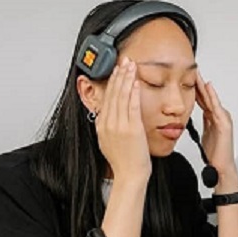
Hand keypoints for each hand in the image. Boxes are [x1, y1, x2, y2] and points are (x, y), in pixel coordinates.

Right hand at [95, 57, 150, 181]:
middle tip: (123, 61)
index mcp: (101, 126)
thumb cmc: (123, 162)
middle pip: (112, 94)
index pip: (106, 98)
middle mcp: (109, 124)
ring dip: (126, 78)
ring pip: (122, 96)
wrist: (129, 175)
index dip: (111, 82)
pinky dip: (133, 92)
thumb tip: (108, 116)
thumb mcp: (108, 142)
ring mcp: (120, 126)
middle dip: (118, 75)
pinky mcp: (132, 128)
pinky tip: (136, 81)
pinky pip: (132, 105)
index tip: (116, 70)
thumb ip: (108, 127)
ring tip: (130, 66)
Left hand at [195, 73, 237, 186]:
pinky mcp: (224, 124)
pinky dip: (212, 97)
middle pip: (207, 96)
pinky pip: (217, 107)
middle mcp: (219, 115)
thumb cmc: (214, 153)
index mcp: (212, 117)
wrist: (221, 167)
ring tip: (198, 74)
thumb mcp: (203, 134)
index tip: (186, 76)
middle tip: (192, 69)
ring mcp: (223, 119)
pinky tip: (208, 89)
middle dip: (199, 83)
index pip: (202, 98)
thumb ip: (200, 123)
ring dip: (205, 86)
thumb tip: (189, 117)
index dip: (195, 87)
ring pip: (211, 98)